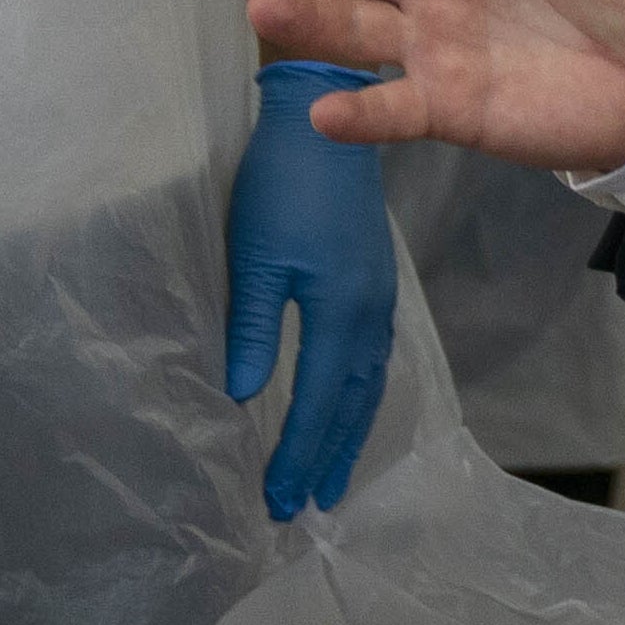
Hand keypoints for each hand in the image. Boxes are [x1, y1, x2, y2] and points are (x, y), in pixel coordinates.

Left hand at [224, 58, 395, 517]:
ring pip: (370, 380)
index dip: (299, 453)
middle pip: (355, 402)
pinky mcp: (372, 277)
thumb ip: (255, 327)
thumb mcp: (255, 256)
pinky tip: (350, 400)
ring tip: (332, 473)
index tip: (279, 502)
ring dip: (350, 431)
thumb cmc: (282, 185)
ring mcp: (377, 293)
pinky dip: (360, 392)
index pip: (321, 401)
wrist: (327, 118)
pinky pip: (373, 355)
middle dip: (329, 455)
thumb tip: (247, 396)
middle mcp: (370, 311)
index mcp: (343, 311)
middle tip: (306, 506)